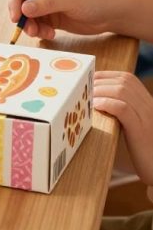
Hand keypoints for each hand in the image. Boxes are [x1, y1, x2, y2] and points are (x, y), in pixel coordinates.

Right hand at [8, 0, 119, 39]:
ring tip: (41, 34)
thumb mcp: (70, 0)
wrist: (113, 14)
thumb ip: (46, 4)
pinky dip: (39, 32)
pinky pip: (37, 25)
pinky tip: (51, 35)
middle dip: (21, 16)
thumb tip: (23, 9)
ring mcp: (47, 4)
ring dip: (30, 26)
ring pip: (27, 16)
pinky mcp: (52, 18)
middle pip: (20, 1)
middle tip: (28, 30)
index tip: (15, 16)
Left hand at [94, 71, 152, 186]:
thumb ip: (121, 114)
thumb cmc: (143, 153)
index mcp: (147, 102)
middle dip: (99, 82)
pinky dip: (107, 104)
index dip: (104, 76)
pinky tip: (95, 107)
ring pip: (122, 91)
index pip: (126, 78)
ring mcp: (146, 117)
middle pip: (123, 81)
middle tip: (82, 89)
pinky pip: (124, 109)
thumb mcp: (134, 128)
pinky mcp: (141, 130)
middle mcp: (149, 106)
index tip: (88, 80)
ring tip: (86, 98)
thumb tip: (94, 104)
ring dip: (100, 91)